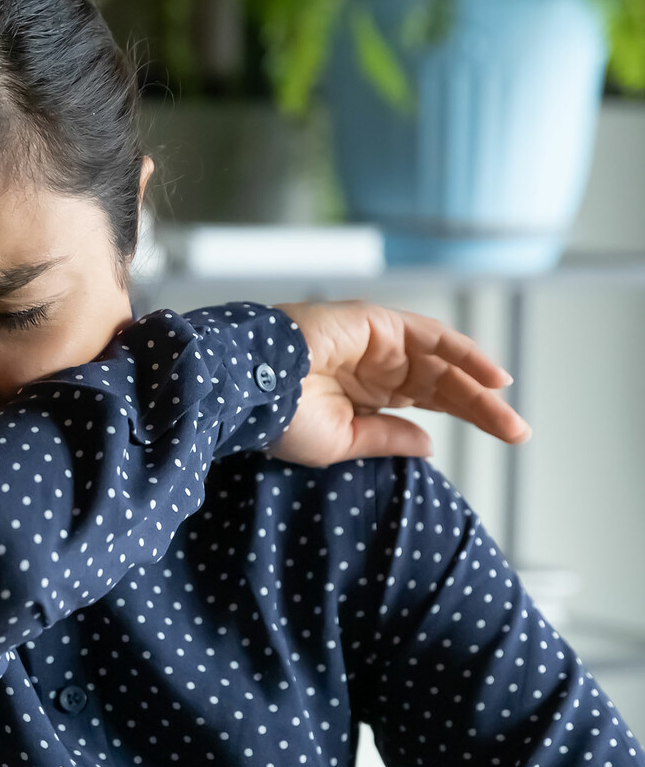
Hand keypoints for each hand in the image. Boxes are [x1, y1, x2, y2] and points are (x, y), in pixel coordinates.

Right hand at [271, 298, 531, 466]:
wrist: (249, 388)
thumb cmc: (279, 419)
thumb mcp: (342, 441)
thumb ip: (387, 437)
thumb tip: (429, 444)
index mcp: (363, 394)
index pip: (425, 402)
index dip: (465, 417)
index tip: (503, 436)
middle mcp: (374, 365)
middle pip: (440, 384)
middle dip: (480, 407)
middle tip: (518, 432)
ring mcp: (376, 342)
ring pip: (440, 363)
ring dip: (477, 385)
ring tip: (508, 410)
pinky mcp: (376, 322)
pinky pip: (431, 336)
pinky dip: (463, 352)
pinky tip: (491, 376)